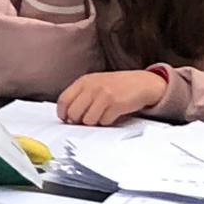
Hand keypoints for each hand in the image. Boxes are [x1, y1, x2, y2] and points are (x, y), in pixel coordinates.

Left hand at [58, 66, 175, 126]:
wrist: (141, 83)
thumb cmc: (116, 86)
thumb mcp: (95, 83)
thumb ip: (81, 95)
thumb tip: (67, 115)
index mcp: (84, 81)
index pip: (64, 100)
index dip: (62, 113)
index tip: (65, 119)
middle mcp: (92, 87)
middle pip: (74, 113)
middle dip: (79, 120)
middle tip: (87, 118)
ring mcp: (104, 95)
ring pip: (88, 120)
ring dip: (95, 121)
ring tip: (102, 114)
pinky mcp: (116, 104)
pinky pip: (104, 122)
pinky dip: (107, 121)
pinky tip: (113, 113)